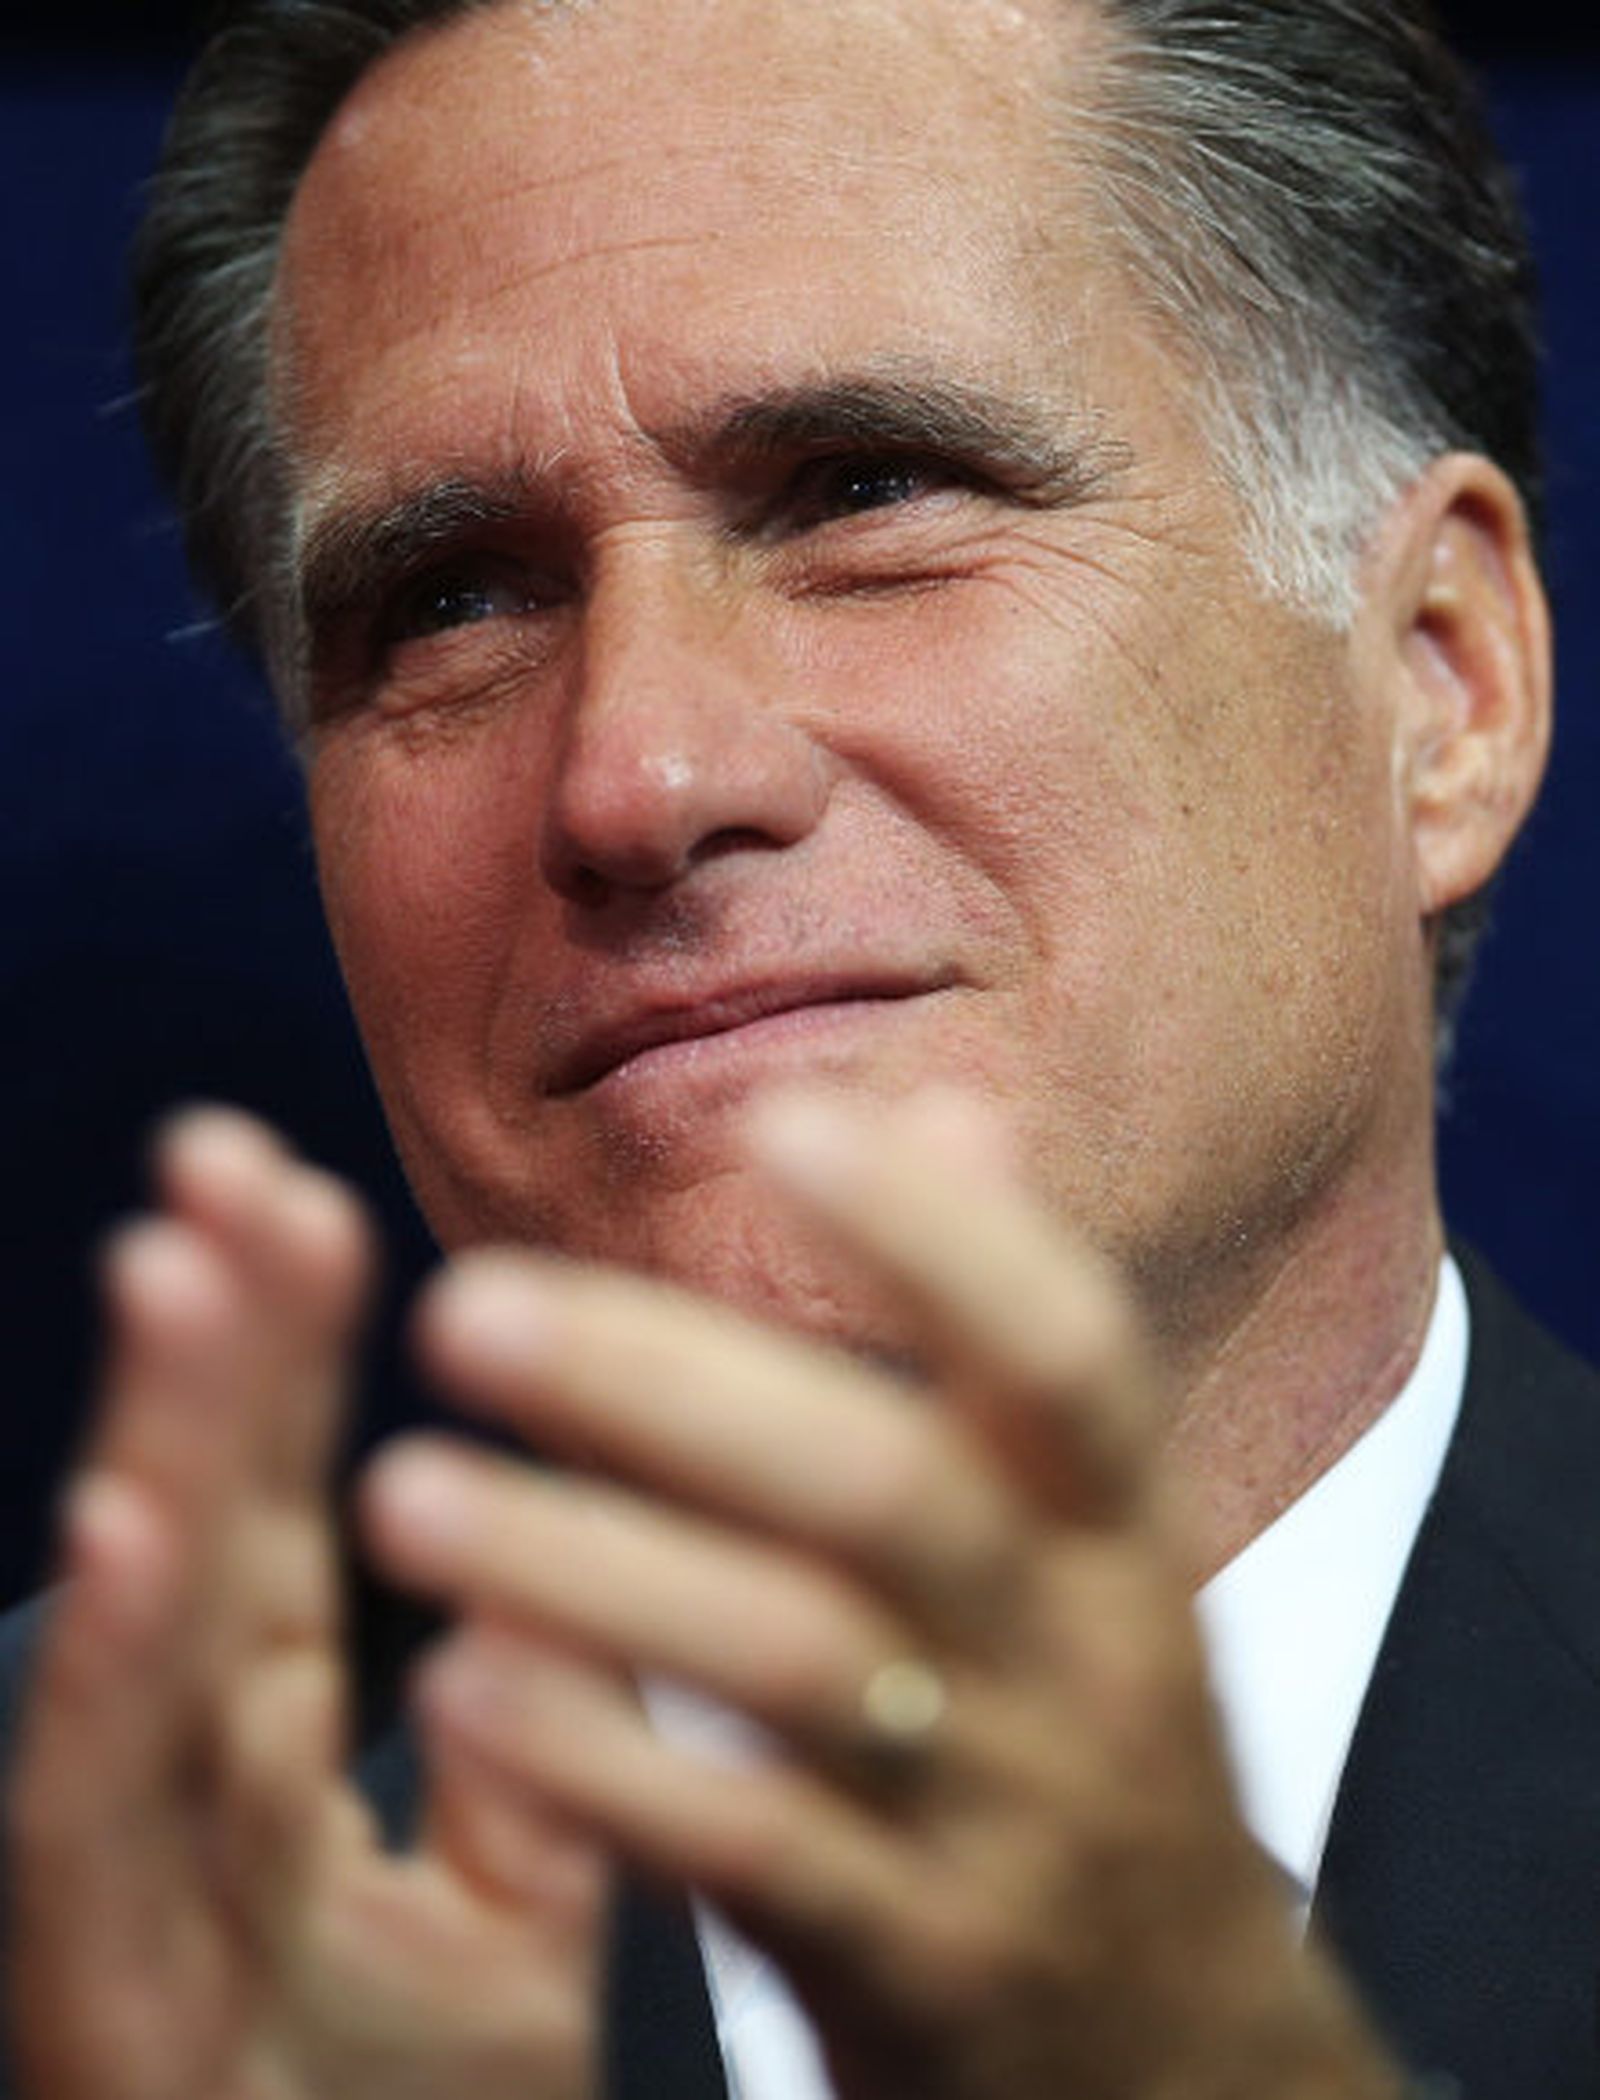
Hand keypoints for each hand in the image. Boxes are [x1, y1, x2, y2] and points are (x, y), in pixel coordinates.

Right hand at [7, 1112, 601, 2099]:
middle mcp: (197, 1806)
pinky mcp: (113, 2025)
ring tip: (174, 1271)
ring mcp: (141, 1908)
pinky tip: (132, 1532)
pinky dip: (108, 1684)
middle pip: (203, 1539)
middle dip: (210, 1347)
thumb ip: (545, 1734)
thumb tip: (589, 1540)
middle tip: (218, 1157)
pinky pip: (102, 1843)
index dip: (283, 1357)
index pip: (279, 1517)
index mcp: (282, 1761)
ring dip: (156, 1452)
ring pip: (141, 1651)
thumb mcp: (517, 1915)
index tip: (302, 1189)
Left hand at [363, 1090, 1404, 2099]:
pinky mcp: (919, 1973)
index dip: (940, 1236)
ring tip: (402, 1489)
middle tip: (465, 1307)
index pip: (1068, 1357)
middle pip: (889, 1492)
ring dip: (590, 1566)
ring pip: (794, 1671)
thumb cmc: (1082, 1753)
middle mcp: (1083, 1664)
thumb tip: (956, 1112)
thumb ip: (1004, 1355)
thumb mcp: (1091, 1562)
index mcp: (1118, 1544)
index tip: (780, 1121)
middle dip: (675, 1385)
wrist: (1180, 2070)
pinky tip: (460, 1681)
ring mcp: (1004, 1825)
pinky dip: (601, 1763)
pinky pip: (747, 1861)